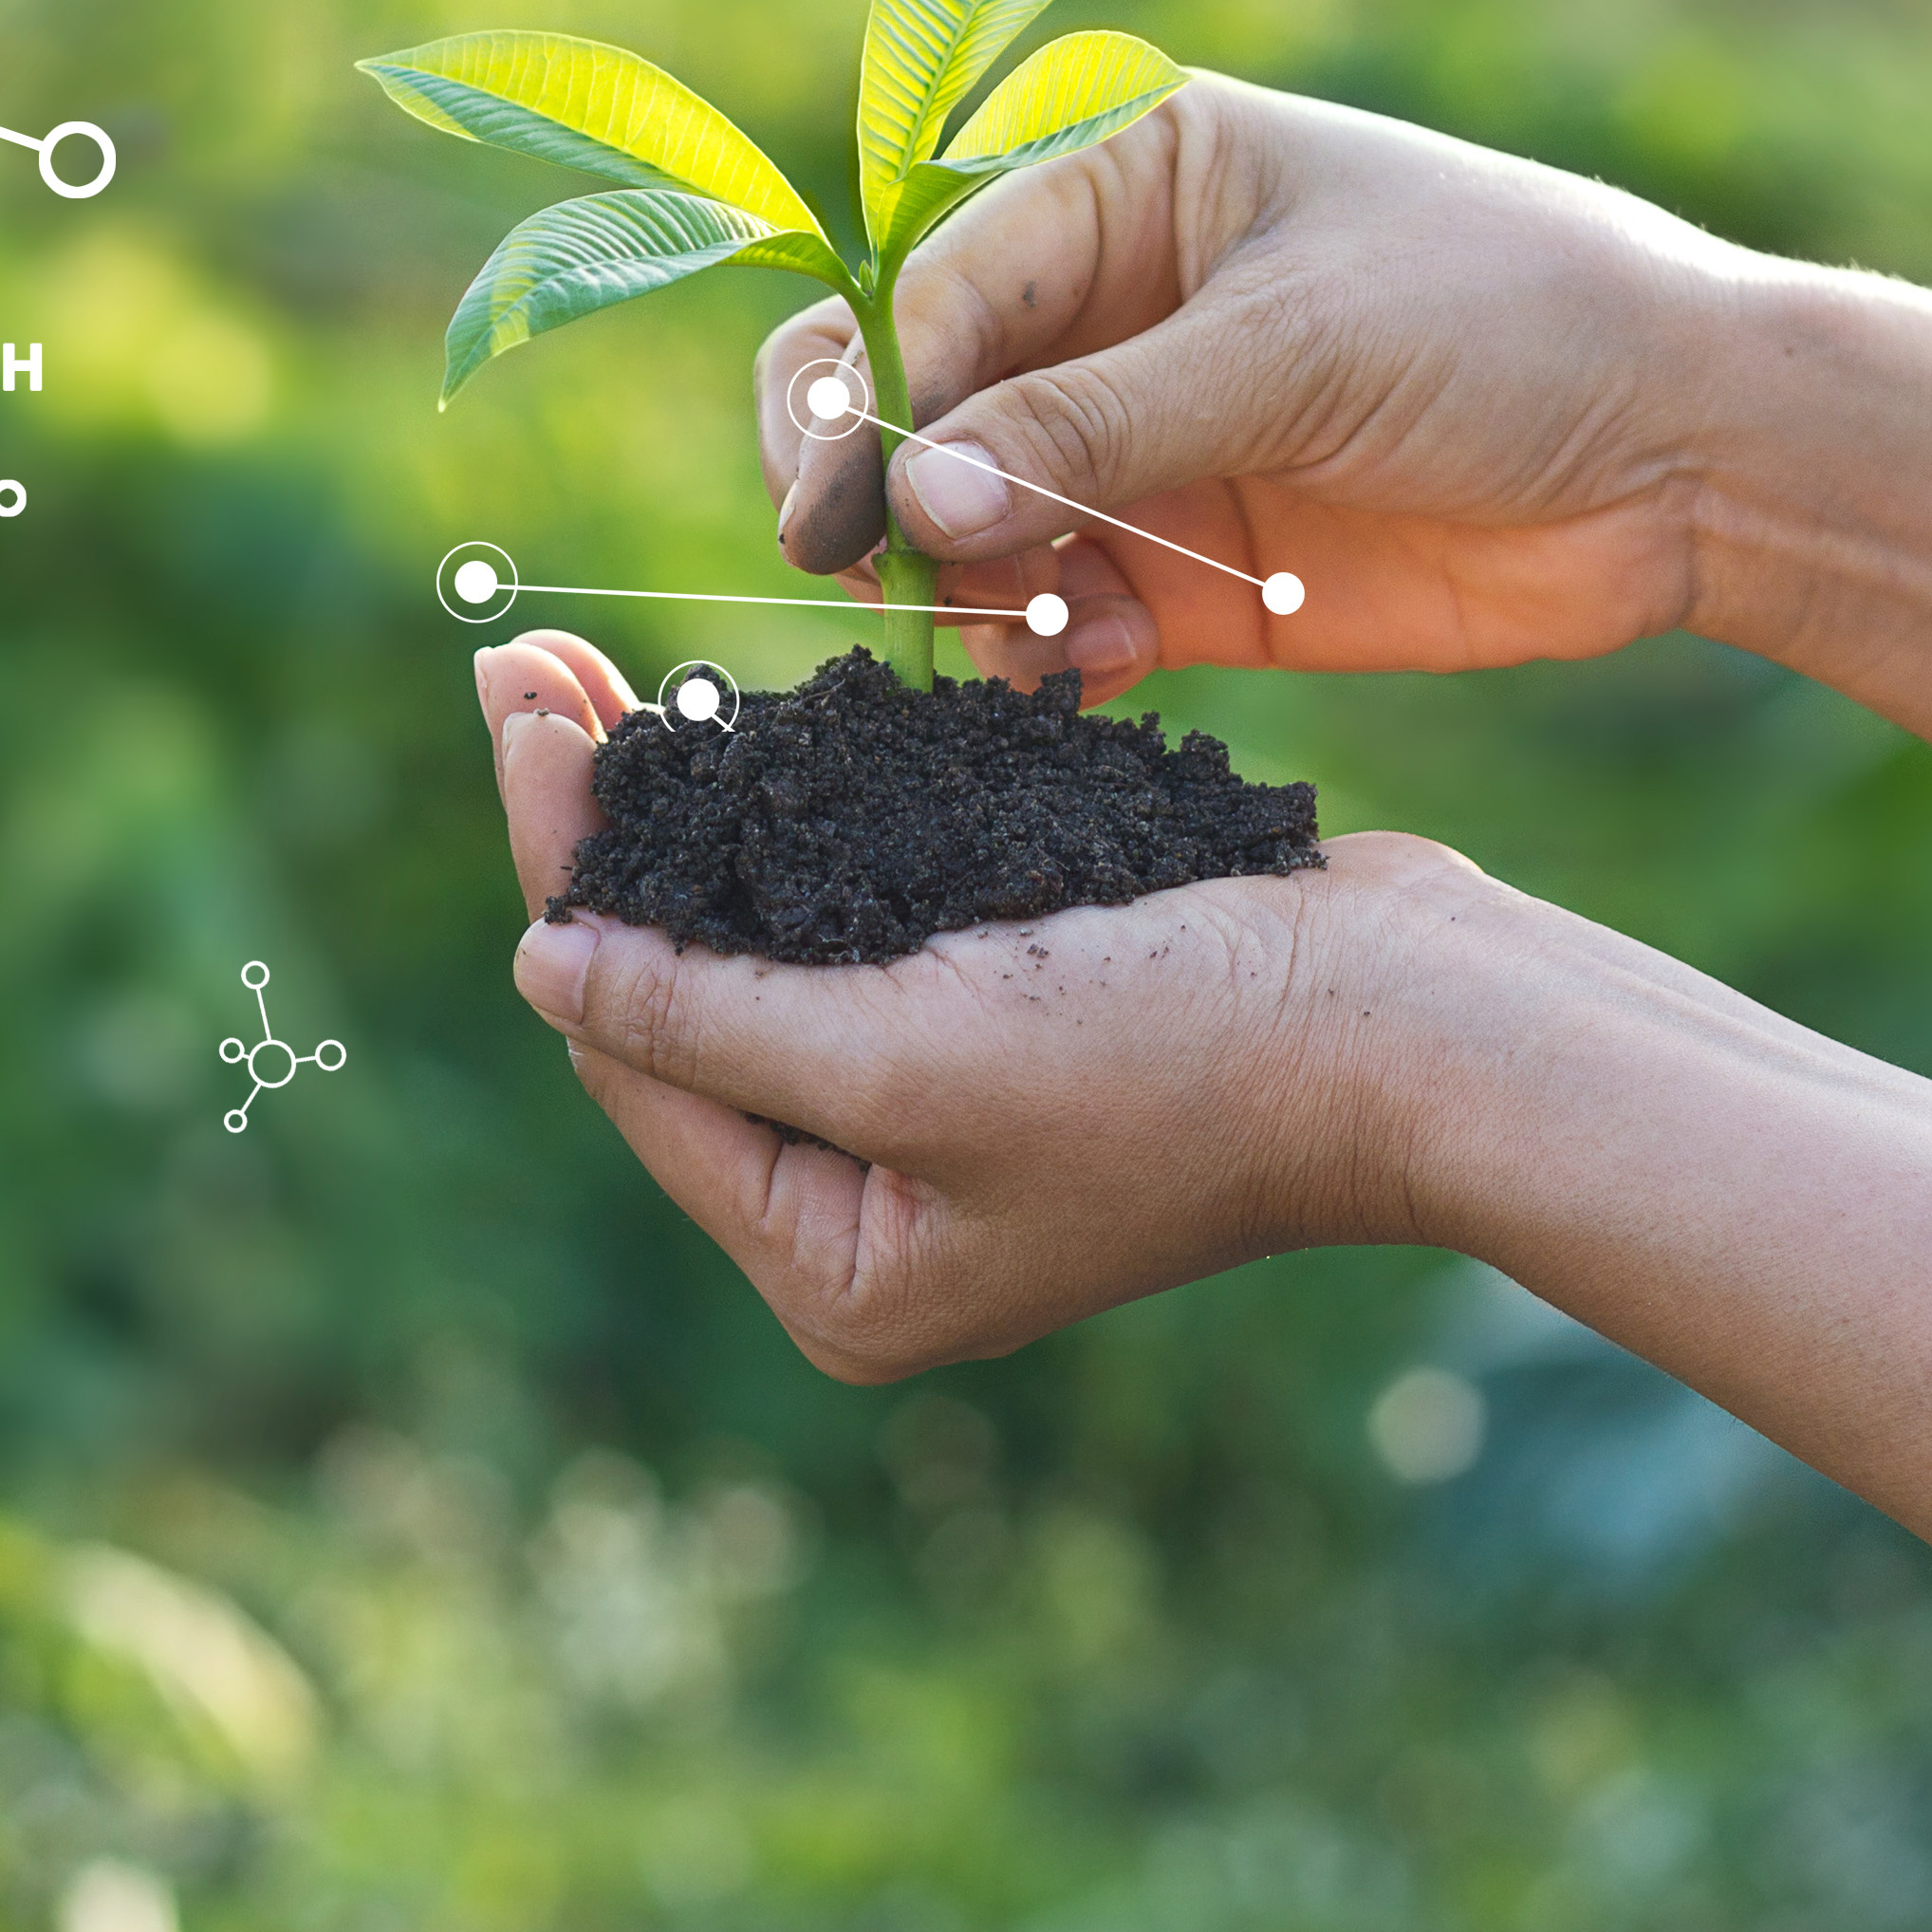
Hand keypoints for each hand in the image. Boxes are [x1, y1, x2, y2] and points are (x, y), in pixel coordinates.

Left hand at [474, 630, 1485, 1380]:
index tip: (509, 706)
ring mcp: (938, 1110)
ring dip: (677, 805)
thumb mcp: (915, 1056)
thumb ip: (715, 1018)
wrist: (1421, 1016)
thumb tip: (536, 971)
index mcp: (838, 1268)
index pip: (633, 1050)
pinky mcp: (1001, 1011)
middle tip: (518, 663)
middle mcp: (872, 1207)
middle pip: (676, 994)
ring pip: (753, 940)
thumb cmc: (1185, 1054)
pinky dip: (788, 814)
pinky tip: (723, 721)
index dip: (559, 873)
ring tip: (581, 676)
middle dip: (598, 828)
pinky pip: (851, 910)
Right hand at [759, 75, 1764, 702]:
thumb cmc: (1511, 320)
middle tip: (877, 585)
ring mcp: (1139, 446)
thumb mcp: (1297, 346)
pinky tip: (1079, 674)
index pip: (933, 286)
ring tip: (1014, 642)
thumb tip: (917, 499)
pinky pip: (1056, 619)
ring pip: (966, 526)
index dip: (867, 398)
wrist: (1697, 458)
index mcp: (1120, 181)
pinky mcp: (1185, 573)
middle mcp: (1106, 310)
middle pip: (911, 399)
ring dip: (961, 593)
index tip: (839, 508)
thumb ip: (1099, 422)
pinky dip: (1042, 657)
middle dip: (881, 493)